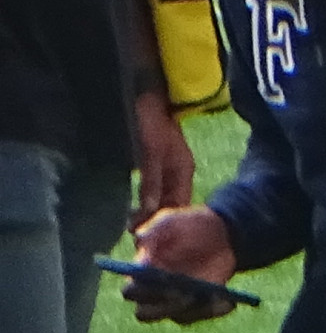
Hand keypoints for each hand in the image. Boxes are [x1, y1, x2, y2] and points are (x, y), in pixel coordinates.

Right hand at [126, 204, 236, 319]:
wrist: (216, 232)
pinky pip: (201, 315)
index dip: (142, 292)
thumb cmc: (184, 225)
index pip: (130, 292)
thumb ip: (152, 234)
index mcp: (140, 273)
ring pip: (178, 317)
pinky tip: (228, 300)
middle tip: (186, 295)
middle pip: (146, 314)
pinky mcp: (198, 305)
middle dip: (164, 307)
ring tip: (213, 294)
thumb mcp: (167, 223)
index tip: (164, 282)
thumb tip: (141, 252)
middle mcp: (153, 292)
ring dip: (194, 309)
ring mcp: (175, 301)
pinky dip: (214, 310)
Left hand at [128, 92, 192, 230]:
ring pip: (162, 196)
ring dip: (150, 211)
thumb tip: (150, 210)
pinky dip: (147, 199)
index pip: (179, 204)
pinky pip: (154, 187)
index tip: (151, 237)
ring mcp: (168, 166)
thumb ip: (151, 181)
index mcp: (182, 171)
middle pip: (171, 202)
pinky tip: (138, 207)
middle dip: (158, 220)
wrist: (146, 94)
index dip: (167, 222)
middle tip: (138, 237)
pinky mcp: (156, 161)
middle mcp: (178, 172)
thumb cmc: (150, 121)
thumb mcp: (150, 152)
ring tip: (135, 227)